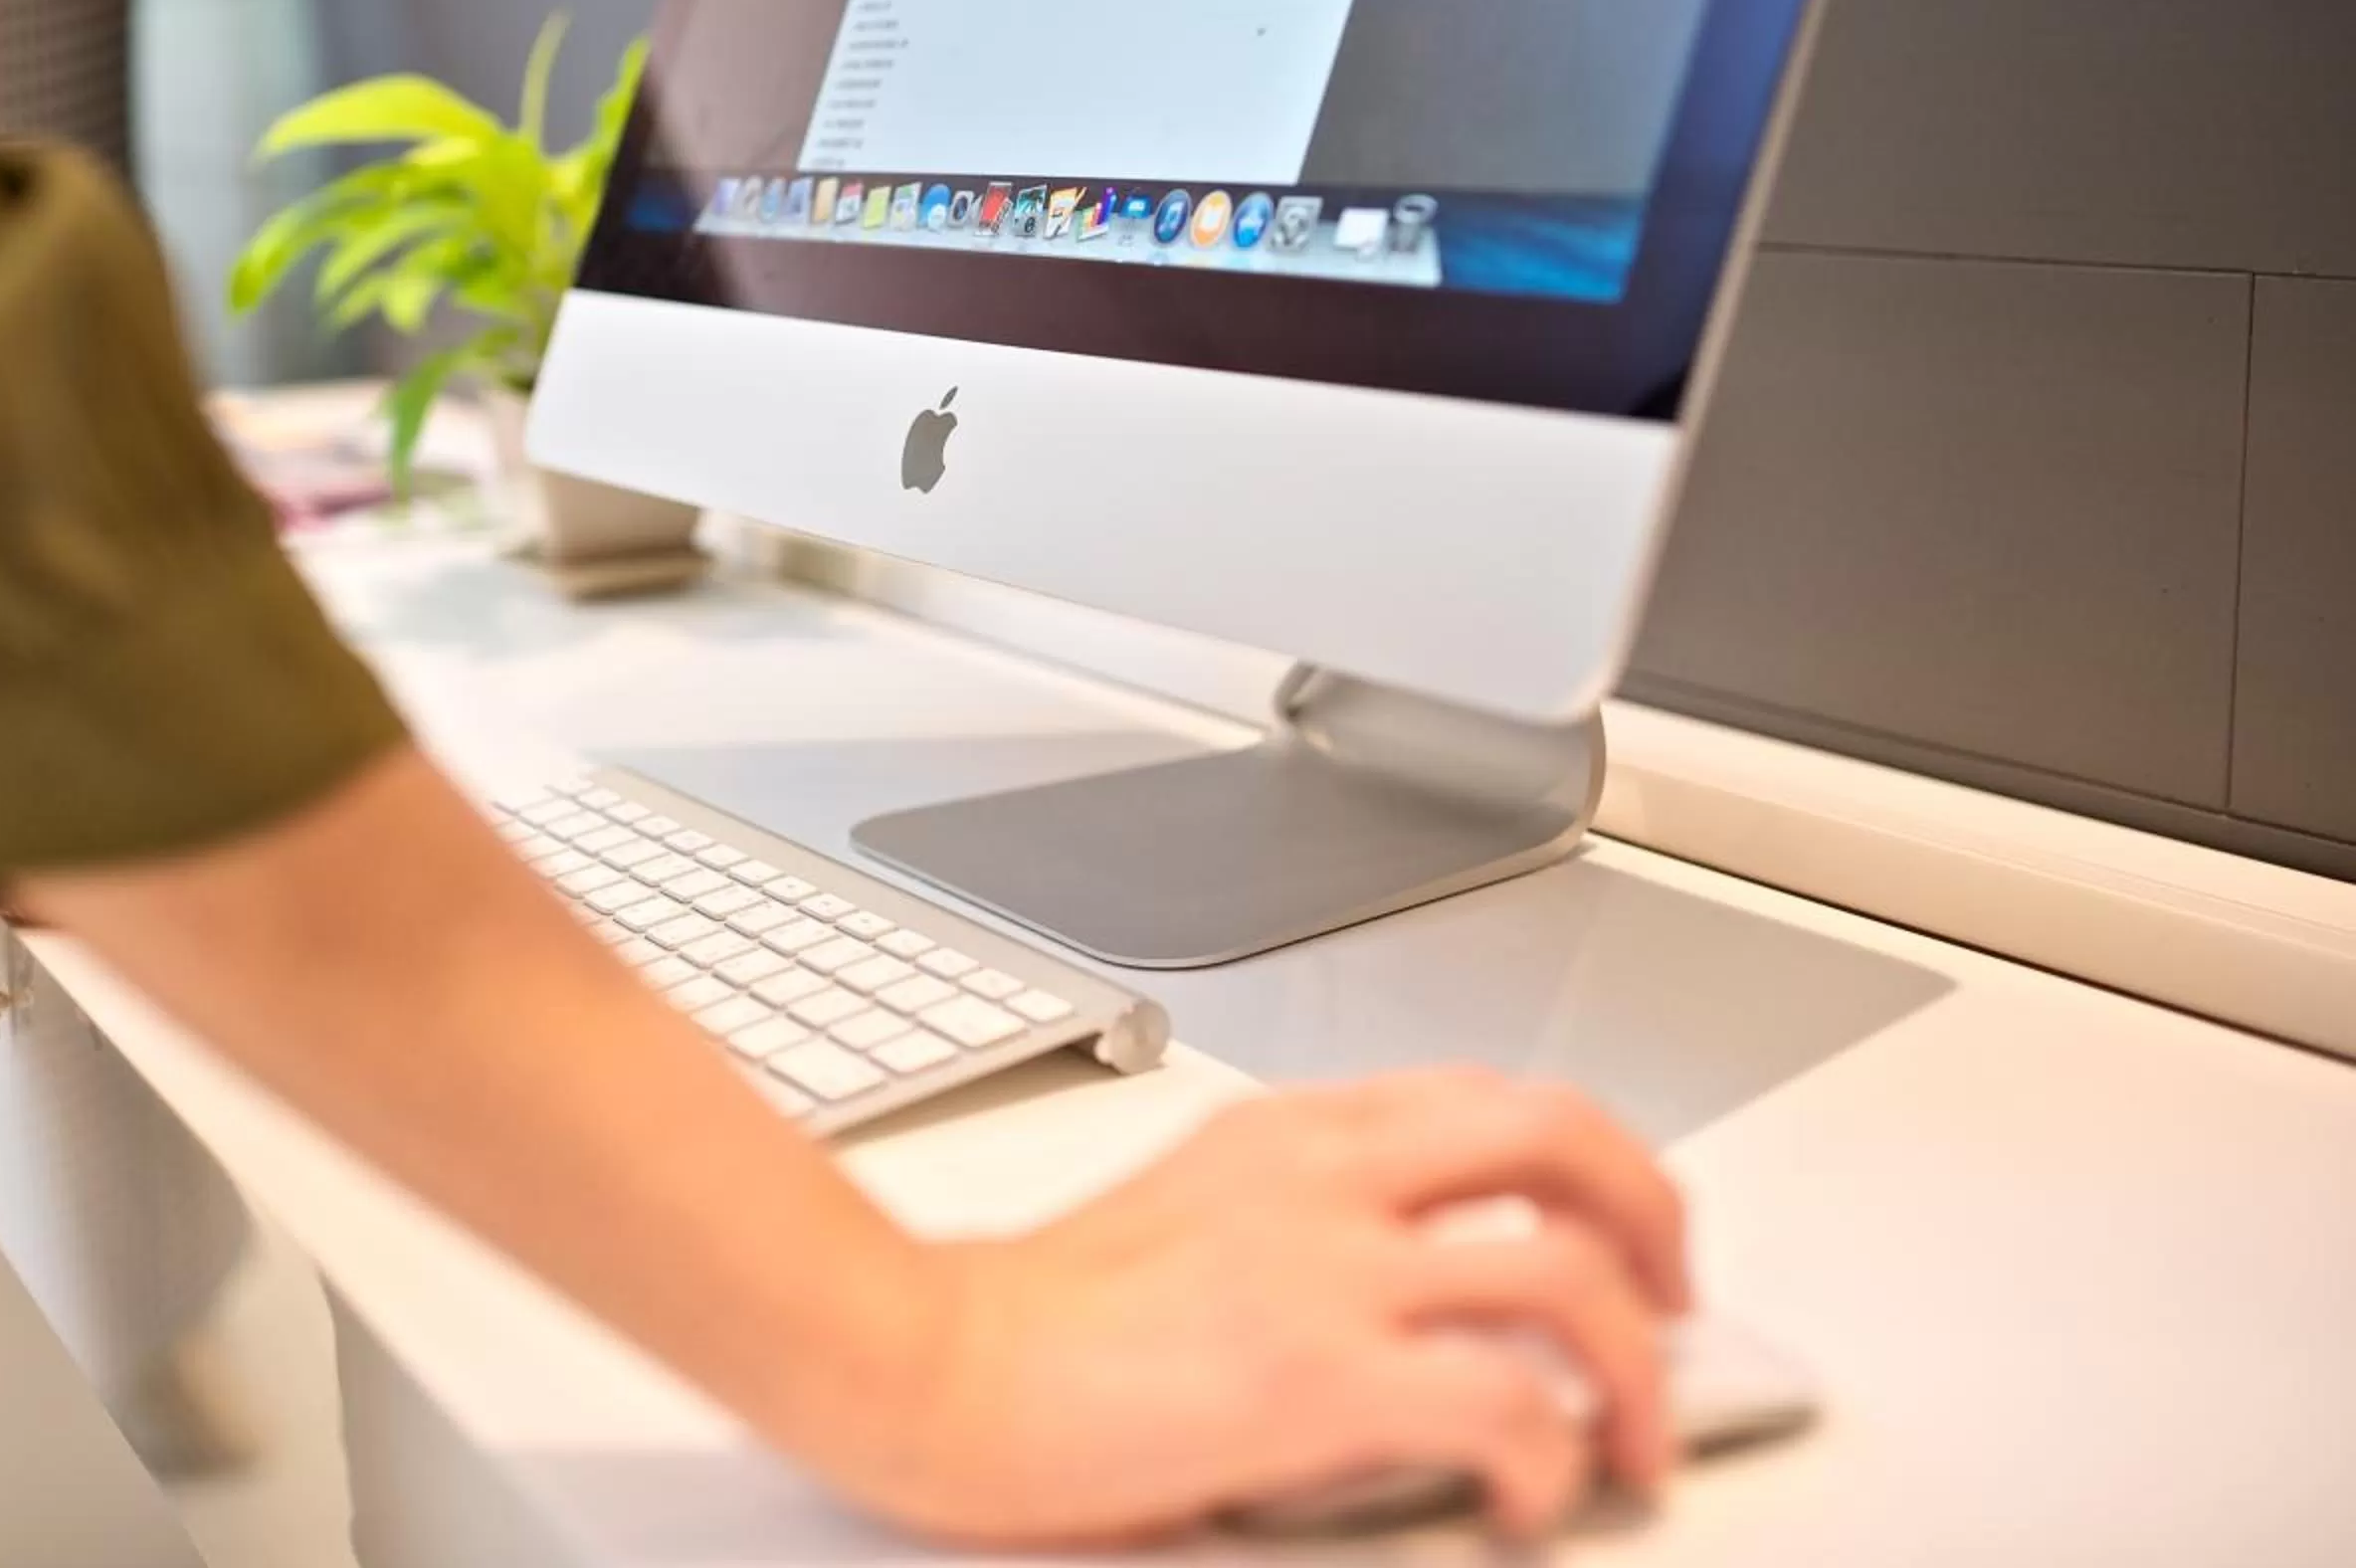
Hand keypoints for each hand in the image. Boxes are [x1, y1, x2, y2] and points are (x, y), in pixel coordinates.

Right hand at [843, 1069, 1692, 1548]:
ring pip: (1561, 1268)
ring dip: (1636, 1362)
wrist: (926, 1361)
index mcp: (1287, 1135)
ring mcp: (1322, 1269)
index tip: (1618, 1240)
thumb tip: (1398, 1290)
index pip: (1486, 1102)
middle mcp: (1321, 1177)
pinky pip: (1503, 1402)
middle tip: (1676, 1309)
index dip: (1589, 1167)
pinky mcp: (1315, 1376)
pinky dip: (1549, 1457)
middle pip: (1557, 1137)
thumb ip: (1293, 1220)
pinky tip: (1527, 1500)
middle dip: (1655, 1222)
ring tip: (1633, 1438)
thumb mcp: (1182, 1213)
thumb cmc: (1026, 1317)